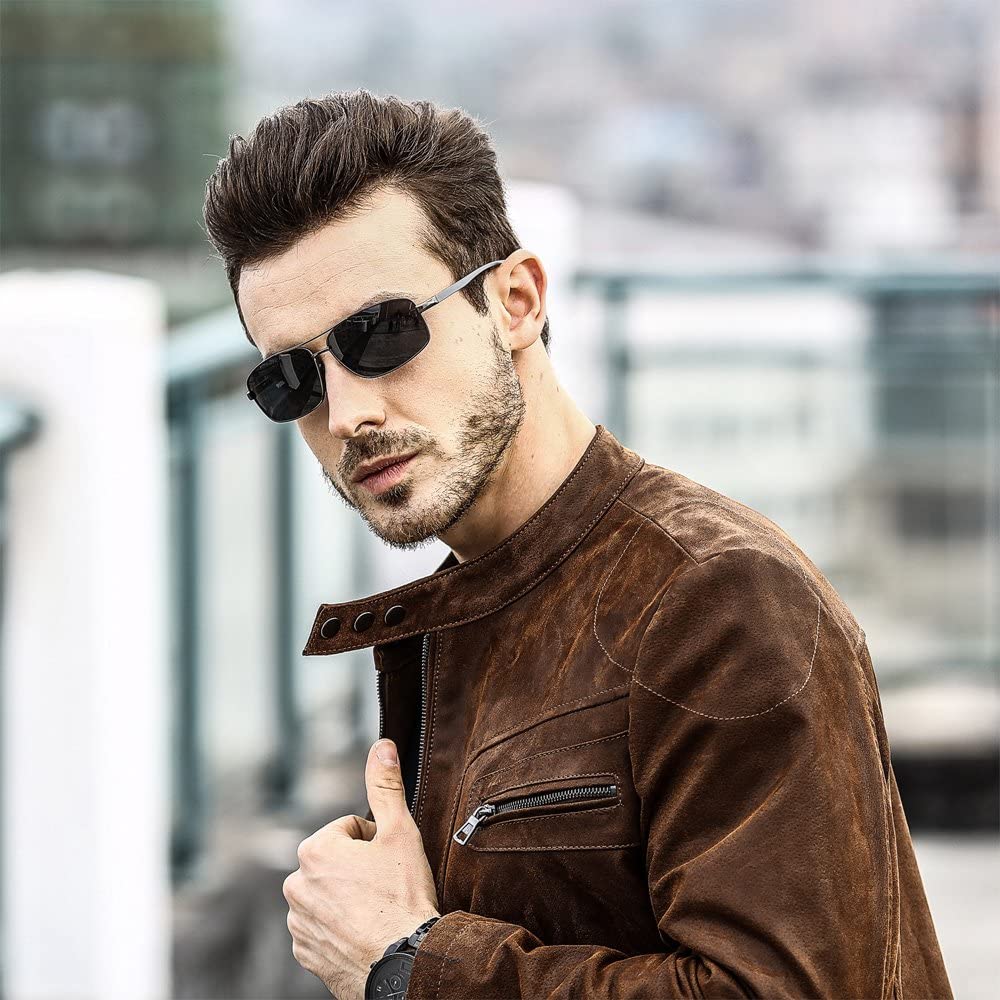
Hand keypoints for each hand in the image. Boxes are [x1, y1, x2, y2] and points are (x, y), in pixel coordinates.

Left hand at [283, 738, 440, 999]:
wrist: (402, 965)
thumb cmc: (401, 897)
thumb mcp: (399, 832)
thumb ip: (385, 785)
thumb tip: (381, 746)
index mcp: (314, 850)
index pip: (349, 829)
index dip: (375, 841)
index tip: (389, 862)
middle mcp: (295, 885)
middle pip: (335, 861)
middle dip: (357, 869)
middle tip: (385, 886)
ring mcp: (298, 923)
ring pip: (328, 895)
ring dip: (348, 898)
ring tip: (378, 911)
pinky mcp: (306, 954)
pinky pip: (324, 928)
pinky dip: (341, 928)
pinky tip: (366, 933)